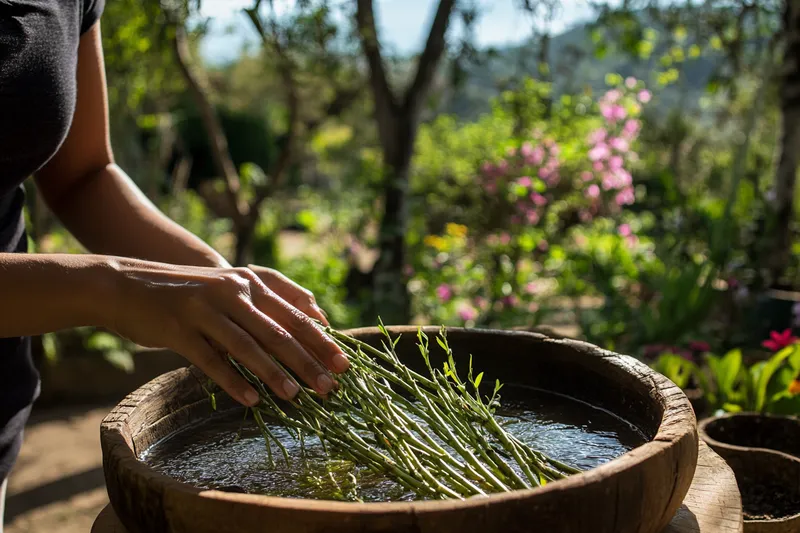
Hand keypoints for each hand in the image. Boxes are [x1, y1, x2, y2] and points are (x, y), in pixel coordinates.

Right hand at [104, 259, 348, 406]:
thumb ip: (268, 303)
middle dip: (307, 361)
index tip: (344, 363)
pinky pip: (211, 360)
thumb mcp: (231, 288)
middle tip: (330, 387)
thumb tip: (315, 319)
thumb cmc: (191, 293)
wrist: (129, 284)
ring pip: (247, 347)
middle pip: (277, 332)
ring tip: (296, 397)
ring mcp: (204, 310)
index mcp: (249, 282)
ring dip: (274, 374)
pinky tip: (251, 400)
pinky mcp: (179, 329)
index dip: (321, 340)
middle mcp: (231, 292)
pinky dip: (233, 381)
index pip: (293, 315)